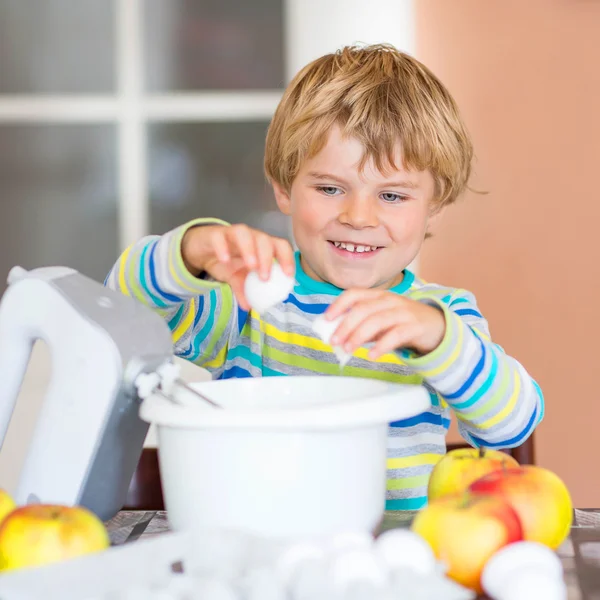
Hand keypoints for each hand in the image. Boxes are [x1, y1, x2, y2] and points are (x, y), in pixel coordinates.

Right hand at [181, 224, 294, 309]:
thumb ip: (244, 291)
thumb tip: (250, 307)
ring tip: (250, 267)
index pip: (280, 246)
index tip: (288, 275)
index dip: (287, 258)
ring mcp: (232, 234)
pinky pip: (219, 237)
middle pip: (264, 239)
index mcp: (261, 247)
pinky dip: (222, 247)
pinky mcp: (214, 234)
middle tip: (264, 278)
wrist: (201, 250)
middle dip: (267, 258)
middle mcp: (250, 237)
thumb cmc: (227, 261)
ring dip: (249, 249)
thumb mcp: (236, 279)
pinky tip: (224, 260)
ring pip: (243, 233)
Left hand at [325, 289, 445, 358]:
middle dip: (345, 326)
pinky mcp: (415, 326)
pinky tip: (372, 355)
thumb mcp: (381, 320)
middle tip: (334, 341)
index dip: (339, 305)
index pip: (354, 294)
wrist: (438, 326)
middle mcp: (390, 300)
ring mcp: (403, 312)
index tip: (326, 319)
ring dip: (359, 336)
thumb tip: (338, 337)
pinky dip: (382, 345)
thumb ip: (362, 326)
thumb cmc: (403, 323)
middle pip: (363, 310)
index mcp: (379, 296)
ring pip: (377, 321)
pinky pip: (396, 335)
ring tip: (348, 350)